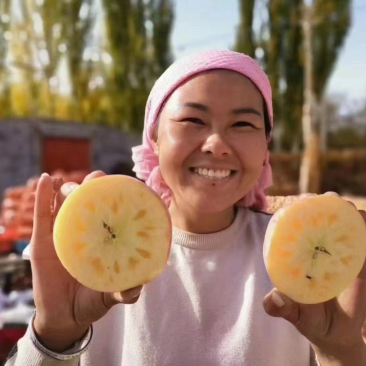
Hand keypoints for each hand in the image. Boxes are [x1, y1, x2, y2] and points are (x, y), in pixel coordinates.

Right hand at [31, 171, 142, 351]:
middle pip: (85, 200)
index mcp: (101, 239)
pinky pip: (41, 215)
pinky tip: (46, 180)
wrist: (65, 318)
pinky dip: (42, 196)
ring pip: (63, 202)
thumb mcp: (111, 296)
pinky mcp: (41, 242)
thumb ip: (125, 293)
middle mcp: (82, 232)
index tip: (122, 183)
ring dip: (68, 187)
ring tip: (72, 183)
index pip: (107, 210)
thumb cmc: (92, 301)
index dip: (113, 195)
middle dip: (92, 185)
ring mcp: (61, 234)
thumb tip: (138, 287)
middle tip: (98, 178)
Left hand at [263, 207, 365, 364]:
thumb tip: (272, 300)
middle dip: (327, 202)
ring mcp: (341, 254)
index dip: (299, 206)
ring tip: (351, 212)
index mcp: (300, 253)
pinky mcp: (362, 264)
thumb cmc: (309, 319)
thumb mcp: (294, 313)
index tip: (302, 200)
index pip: (298, 222)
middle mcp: (320, 249)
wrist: (336, 335)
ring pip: (348, 224)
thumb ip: (281, 307)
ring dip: (349, 212)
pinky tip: (363, 228)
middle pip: (324, 215)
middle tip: (331, 200)